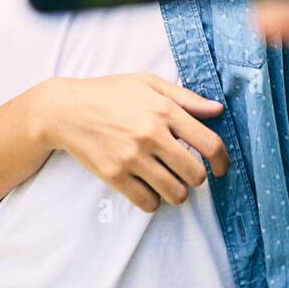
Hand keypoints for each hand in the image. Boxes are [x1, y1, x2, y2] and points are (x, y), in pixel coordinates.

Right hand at [37, 73, 229, 212]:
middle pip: (195, 174)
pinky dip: (153, 200)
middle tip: (188, 172)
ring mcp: (132, 157)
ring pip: (175, 193)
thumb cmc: (109, 93)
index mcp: (163, 109)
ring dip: (177, 192)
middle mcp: (150, 134)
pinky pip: (148, 203)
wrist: (65, 110)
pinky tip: (148, 187)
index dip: (222, 161)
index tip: (221, 168)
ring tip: (169, 181)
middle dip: (197, 177)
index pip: (209, 144)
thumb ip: (185, 98)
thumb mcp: (148, 84)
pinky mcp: (114, 176)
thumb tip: (217, 110)